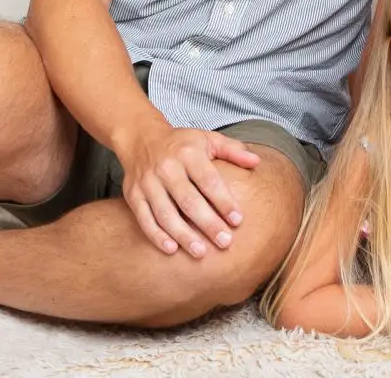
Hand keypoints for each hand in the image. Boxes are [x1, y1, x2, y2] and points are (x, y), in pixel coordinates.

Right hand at [118, 124, 260, 255]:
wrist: (140, 138)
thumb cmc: (181, 143)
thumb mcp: (208, 139)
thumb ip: (233, 150)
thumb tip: (257, 162)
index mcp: (188, 153)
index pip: (209, 181)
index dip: (224, 201)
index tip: (238, 220)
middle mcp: (167, 168)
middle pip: (188, 201)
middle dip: (207, 223)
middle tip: (224, 242)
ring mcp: (148, 183)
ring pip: (166, 214)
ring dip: (183, 235)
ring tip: (201, 252)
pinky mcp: (133, 195)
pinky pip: (144, 219)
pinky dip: (157, 236)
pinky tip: (172, 249)